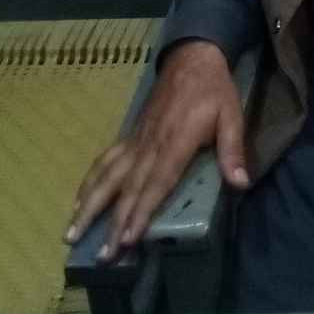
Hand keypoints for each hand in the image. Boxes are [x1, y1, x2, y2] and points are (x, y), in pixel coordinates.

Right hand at [64, 39, 249, 261]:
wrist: (192, 58)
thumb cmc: (214, 90)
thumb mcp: (232, 115)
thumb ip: (233, 149)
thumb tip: (241, 183)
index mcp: (176, 141)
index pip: (156, 182)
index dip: (141, 211)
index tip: (126, 239)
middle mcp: (151, 144)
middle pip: (128, 188)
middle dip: (113, 223)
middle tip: (102, 255)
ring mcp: (137, 140)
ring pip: (109, 176)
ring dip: (90, 205)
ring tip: (72, 233)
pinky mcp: (131, 135)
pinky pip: (106, 160)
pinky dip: (90, 181)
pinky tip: (78, 202)